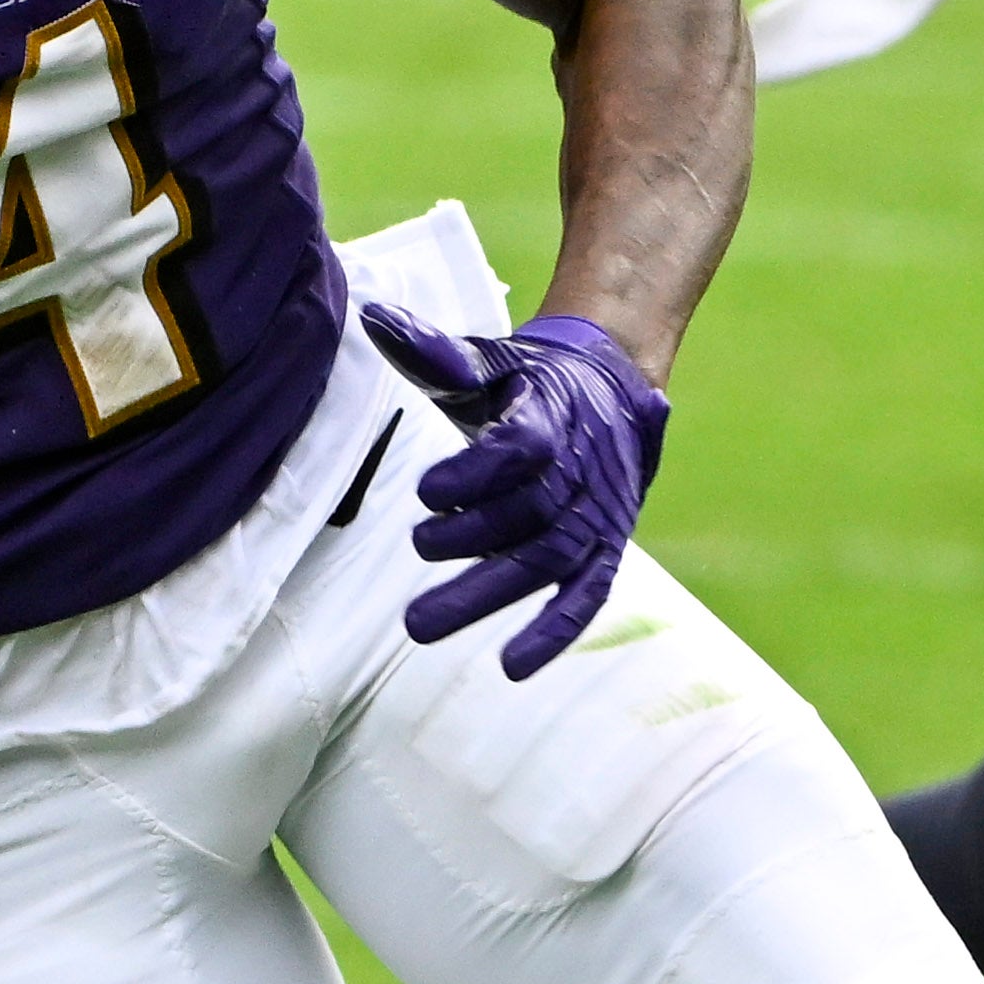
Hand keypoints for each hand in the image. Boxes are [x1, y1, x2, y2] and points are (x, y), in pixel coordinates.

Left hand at [363, 306, 668, 677]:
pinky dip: (554, 633)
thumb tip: (373, 317)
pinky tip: (512, 667)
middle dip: (470, 537)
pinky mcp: (602, 549)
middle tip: (418, 548)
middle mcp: (578, 468)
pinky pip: (585, 596)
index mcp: (551, 412)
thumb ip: (433, 353)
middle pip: (528, 512)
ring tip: (420, 625)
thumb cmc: (529, 380)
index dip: (476, 472)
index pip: (520, 447)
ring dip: (486, 595)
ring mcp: (594, 514)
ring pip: (545, 561)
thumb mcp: (485, 361)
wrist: (610, 386)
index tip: (426, 491)